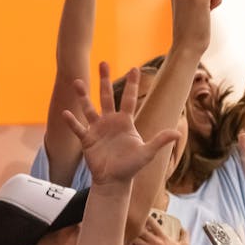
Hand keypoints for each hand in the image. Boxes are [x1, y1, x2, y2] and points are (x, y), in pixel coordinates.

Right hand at [63, 63, 180, 186]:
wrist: (113, 181)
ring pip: (88, 108)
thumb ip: (159, 141)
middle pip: (106, 96)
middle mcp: (110, 122)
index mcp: (125, 122)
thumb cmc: (131, 167)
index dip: (131, 84)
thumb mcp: (147, 153)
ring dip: (83, 96)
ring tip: (78, 82)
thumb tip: (177, 133)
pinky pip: (78, 128)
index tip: (134, 68)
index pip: (128, 98)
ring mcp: (97, 129)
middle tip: (103, 63)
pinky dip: (72, 121)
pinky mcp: (87, 139)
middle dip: (104, 80)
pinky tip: (66, 113)